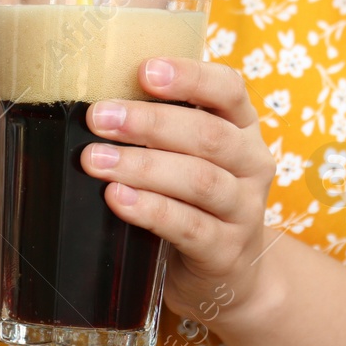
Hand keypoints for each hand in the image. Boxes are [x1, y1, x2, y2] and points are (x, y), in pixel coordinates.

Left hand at [78, 56, 275, 328]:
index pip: (228, 89)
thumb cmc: (194, 200)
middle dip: (149, 123)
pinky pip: (189, 227)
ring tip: (95, 160)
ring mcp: (244, 211)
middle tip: (99, 118)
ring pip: (198, 180)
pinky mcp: (226, 252)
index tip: (145, 70)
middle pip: (208, 135)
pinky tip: (117, 199)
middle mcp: (252, 164)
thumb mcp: (188, 157)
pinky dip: (150, 210)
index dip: (189, 76)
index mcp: (243, 128)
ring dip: (142, 166)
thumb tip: (93, 103)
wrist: (227, 274)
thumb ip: (158, 129)